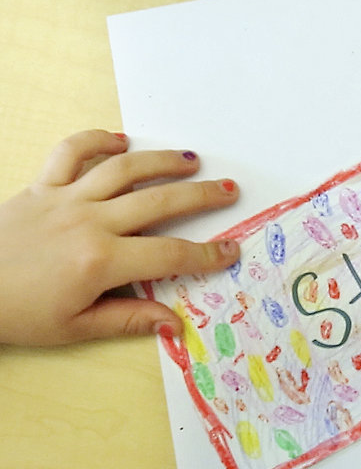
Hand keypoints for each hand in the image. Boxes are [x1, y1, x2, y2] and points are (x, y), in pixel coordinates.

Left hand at [0, 130, 240, 345]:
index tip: (231, 250)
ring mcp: (65, 199)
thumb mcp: (75, 327)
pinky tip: (120, 141)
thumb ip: (129, 320)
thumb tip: (174, 324)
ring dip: (162, 161)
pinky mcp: (42, 186)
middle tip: (229, 189)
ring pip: (124, 170)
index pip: (170, 255)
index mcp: (101, 261)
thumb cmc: (17, 313)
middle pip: (159, 202)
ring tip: (190, 160)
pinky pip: (71, 152)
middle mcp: (89, 222)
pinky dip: (96, 140)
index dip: (206, 254)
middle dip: (201, 195)